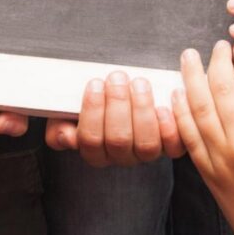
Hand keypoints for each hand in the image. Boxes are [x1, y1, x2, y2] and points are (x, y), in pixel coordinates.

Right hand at [45, 71, 183, 166]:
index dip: (92, 112)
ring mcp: (144, 153)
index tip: (95, 83)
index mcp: (93, 150)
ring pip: (145, 144)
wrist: (126, 92)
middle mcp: (119, 156)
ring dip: (142, 110)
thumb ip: (60, 122)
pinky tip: (165, 105)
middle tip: (116, 77)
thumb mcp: (69, 108)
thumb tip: (65, 136)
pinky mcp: (169, 147)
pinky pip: (173, 147)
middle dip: (117, 105)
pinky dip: (170, 128)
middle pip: (118, 140)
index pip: (89, 140)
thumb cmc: (96, 98)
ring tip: (138, 83)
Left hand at [172, 41, 233, 234]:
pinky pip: (188, 134)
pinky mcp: (208, 172)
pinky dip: (180, 111)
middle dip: (217, 60)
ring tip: (189, 58)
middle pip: (221, 88)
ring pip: (198, 107)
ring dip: (191, 77)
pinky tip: (177, 94)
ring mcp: (221, 157)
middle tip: (217, 46)